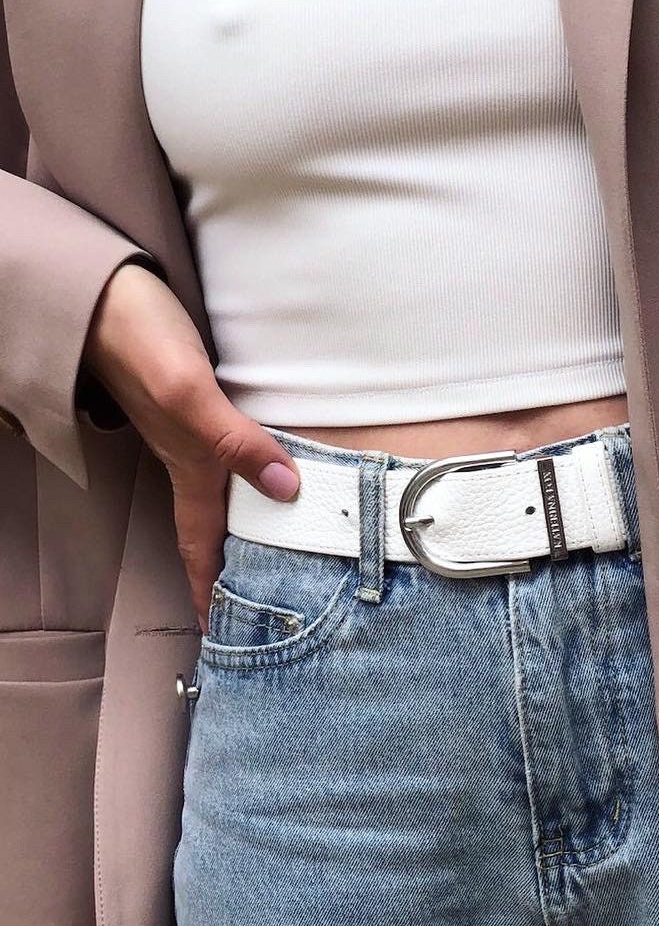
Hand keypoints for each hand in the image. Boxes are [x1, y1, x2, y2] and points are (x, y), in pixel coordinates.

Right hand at [81, 262, 301, 623]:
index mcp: (189, 470)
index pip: (199, 547)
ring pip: (230, 496)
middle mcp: (192, 460)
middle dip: (235, 573)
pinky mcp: (203, 405)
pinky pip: (238, 458)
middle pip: (218, 530)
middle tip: (264, 612)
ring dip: (250, 530)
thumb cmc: (140, 339)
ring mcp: (195, 434)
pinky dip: (256, 480)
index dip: (209, 592)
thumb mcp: (189, 395)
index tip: (219, 636)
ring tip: (281, 560)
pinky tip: (279, 481)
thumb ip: (235, 443)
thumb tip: (284, 491)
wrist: (106, 288)